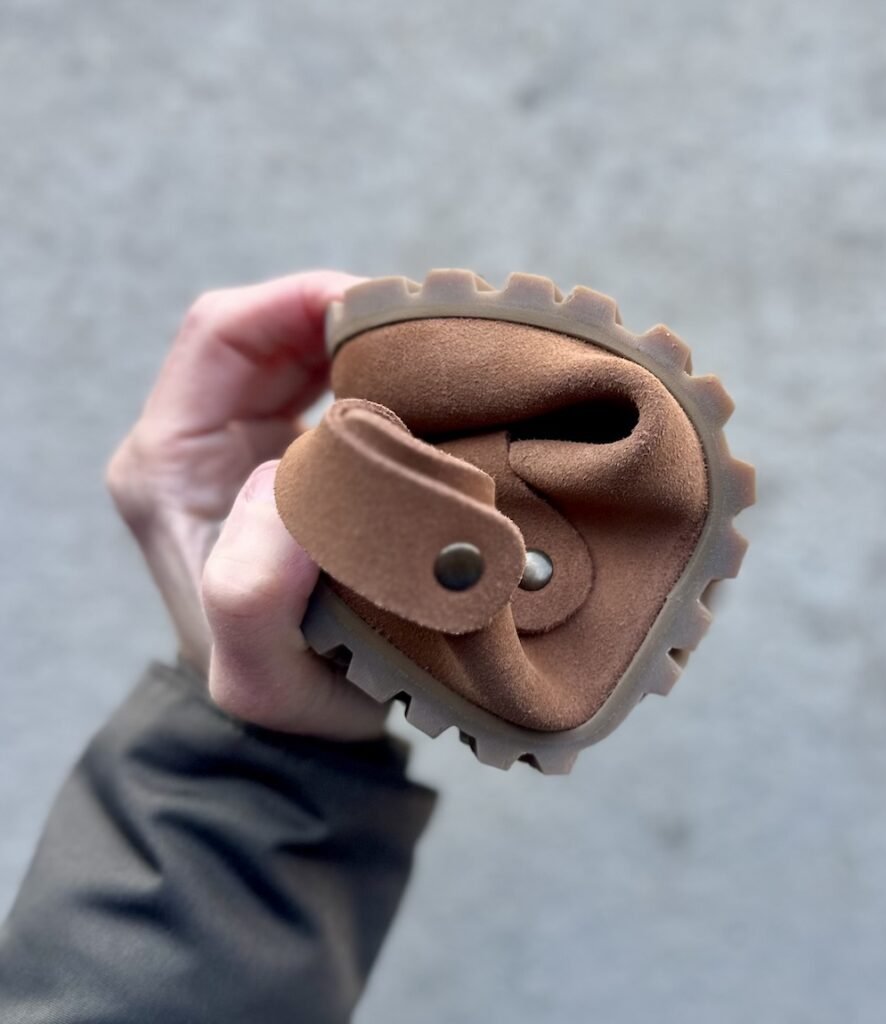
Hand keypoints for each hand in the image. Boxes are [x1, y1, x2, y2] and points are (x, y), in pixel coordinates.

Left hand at [106, 272, 387, 740]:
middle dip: (343, 312)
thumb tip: (288, 479)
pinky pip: (332, 390)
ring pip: (302, 352)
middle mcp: (200, 445)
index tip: (377, 310)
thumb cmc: (283, 695)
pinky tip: (425, 394)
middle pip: (264, 330)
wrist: (304, 718)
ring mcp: (247, 448)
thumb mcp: (258, 672)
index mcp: (169, 466)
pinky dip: (380, 377)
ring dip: (366, 342)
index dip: (295, 300)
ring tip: (433, 355)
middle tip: (425, 330)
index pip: (220, 336)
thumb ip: (252, 588)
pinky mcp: (295, 459)